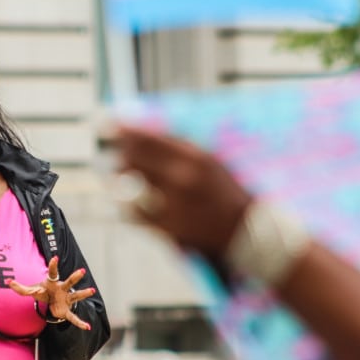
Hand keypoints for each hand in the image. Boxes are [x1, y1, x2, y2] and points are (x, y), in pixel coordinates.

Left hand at [6, 256, 94, 330]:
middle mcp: (62, 289)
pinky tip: (87, 327)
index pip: (53, 272)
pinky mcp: (66, 311)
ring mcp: (66, 299)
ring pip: (76, 296)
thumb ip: (20, 288)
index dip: (53, 265)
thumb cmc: (43, 292)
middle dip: (75, 277)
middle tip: (82, 271)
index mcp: (53, 283)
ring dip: (83, 293)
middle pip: (69, 282)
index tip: (55, 257)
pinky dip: (79, 323)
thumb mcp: (32, 290)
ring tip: (91, 291)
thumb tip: (8, 282)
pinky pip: (73, 317)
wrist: (52, 302)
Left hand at [114, 125, 252, 257]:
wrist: (245, 232)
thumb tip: (146, 131)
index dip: (127, 132)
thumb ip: (179, 146)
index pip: (149, 139)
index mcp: (195, 158)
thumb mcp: (209, 161)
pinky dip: (128, 205)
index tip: (115, 126)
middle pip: (135, 160)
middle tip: (115, 153)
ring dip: (121, 180)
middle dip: (121, 154)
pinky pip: (135, 213)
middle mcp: (182, 180)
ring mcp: (173, 205)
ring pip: (129, 187)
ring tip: (120, 176)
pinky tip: (128, 201)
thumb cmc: (225, 193)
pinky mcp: (167, 228)